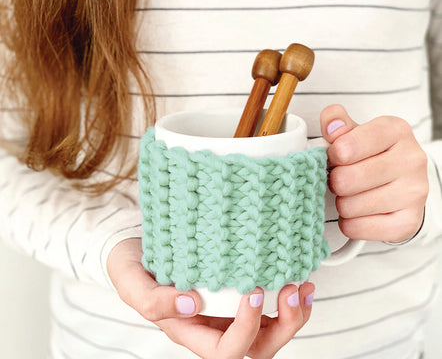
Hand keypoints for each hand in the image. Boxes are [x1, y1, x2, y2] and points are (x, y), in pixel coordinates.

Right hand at [107, 238, 314, 358]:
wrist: (136, 249)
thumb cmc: (132, 267)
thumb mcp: (132, 283)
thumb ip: (154, 300)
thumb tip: (191, 304)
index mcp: (190, 331)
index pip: (226, 350)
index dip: (246, 328)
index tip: (254, 291)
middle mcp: (213, 328)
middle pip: (257, 348)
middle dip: (283, 325)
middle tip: (292, 289)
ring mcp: (227, 312)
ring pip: (270, 332)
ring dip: (293, 314)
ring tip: (303, 285)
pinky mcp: (236, 293)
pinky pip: (270, 308)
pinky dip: (289, 298)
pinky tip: (298, 278)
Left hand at [320, 104, 427, 242]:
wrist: (401, 183)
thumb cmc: (371, 155)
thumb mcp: (355, 132)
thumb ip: (337, 123)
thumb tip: (331, 121)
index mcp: (396, 130)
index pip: (347, 145)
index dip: (333, 154)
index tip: (336, 156)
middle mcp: (411, 159)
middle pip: (346, 178)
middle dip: (335, 181)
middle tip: (340, 179)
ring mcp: (414, 192)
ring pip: (350, 205)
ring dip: (342, 202)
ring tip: (351, 194)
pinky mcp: (409, 222)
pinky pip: (357, 228)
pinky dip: (349, 223)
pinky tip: (358, 212)